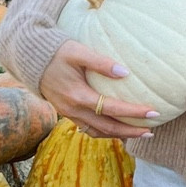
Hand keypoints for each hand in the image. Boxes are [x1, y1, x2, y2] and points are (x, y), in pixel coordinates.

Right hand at [38, 39, 157, 140]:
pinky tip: (118, 129)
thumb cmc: (57, 52)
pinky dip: (106, 132)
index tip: (154, 112)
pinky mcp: (68, 113)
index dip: (134, 113)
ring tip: (139, 133)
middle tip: (152, 130)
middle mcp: (74, 110)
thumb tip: (125, 73)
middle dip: (131, 131)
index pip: (113, 109)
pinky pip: (90, 129)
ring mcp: (70, 114)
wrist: (31, 59)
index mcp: (78, 96)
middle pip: (108, 128)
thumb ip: (101, 62)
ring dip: (120, 135)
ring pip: (98, 132)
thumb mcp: (79, 52)